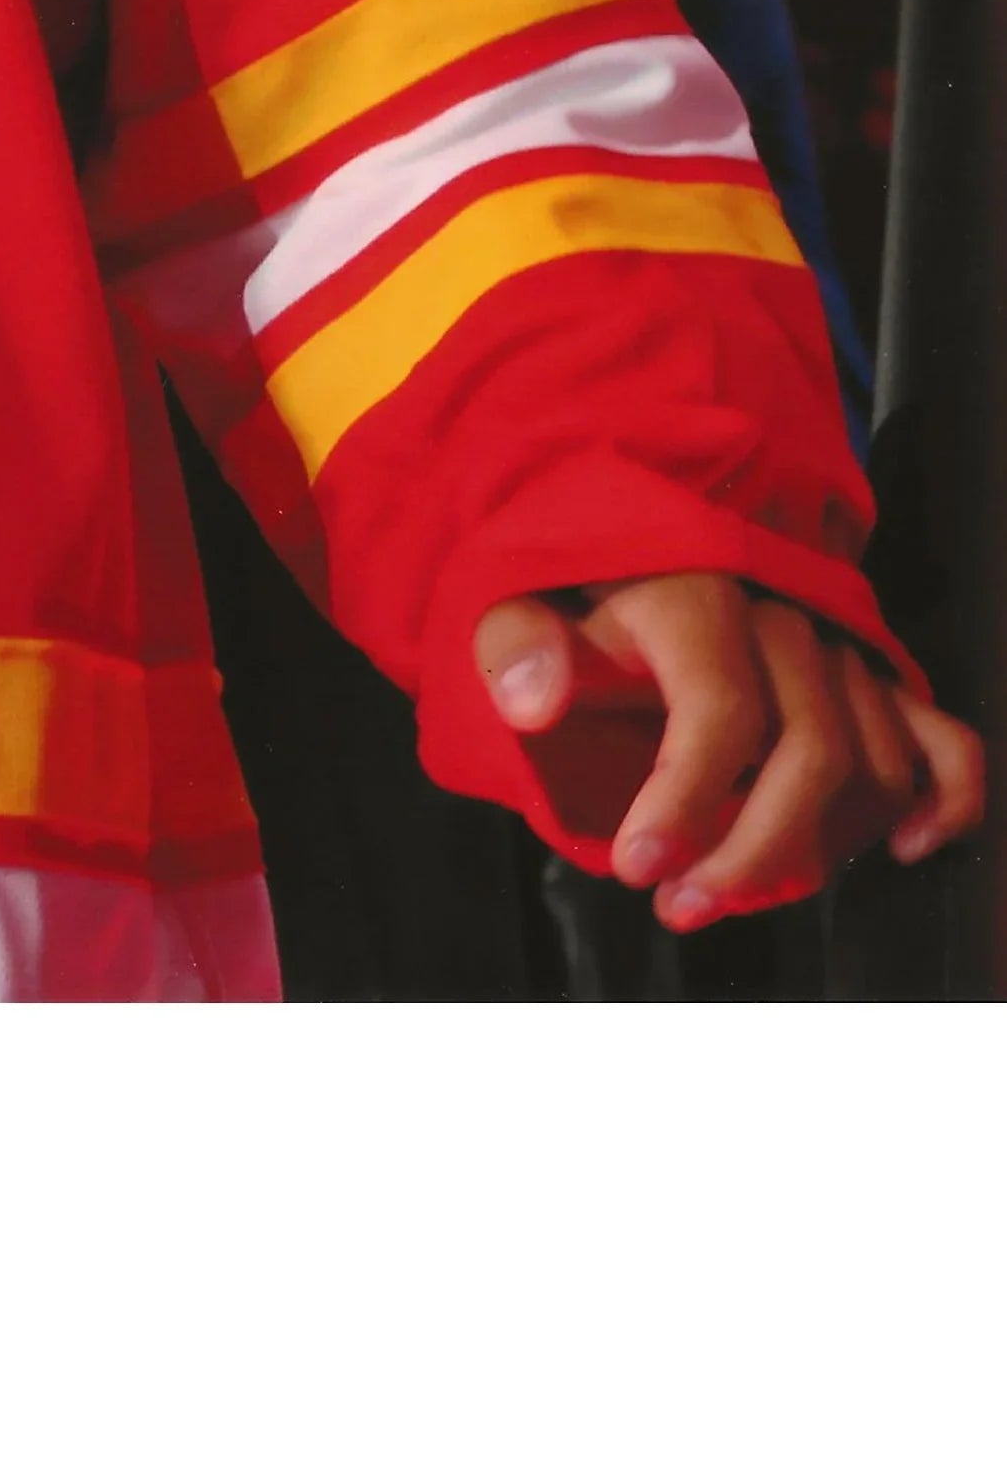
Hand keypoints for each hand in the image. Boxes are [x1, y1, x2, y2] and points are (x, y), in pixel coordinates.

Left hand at [472, 575, 982, 928]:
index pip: (720, 709)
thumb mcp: (515, 603)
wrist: (627, 551)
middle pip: (815, 754)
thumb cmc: (569, 595)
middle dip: (751, 853)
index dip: (685, 799)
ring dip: (817, 852)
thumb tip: (532, 701)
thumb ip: (517, 645)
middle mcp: (785, 617)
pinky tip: (901, 852)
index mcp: (695, 593)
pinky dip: (944, 801)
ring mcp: (841, 649)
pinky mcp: (879, 680)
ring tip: (727, 890)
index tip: (635, 869)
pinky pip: (946, 742)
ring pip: (875, 767)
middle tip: (677, 908)